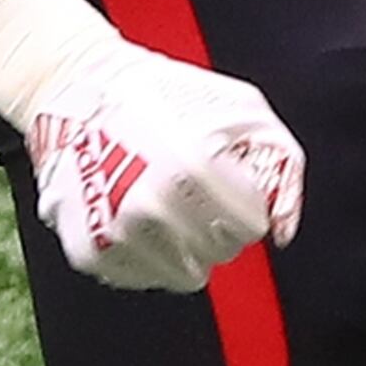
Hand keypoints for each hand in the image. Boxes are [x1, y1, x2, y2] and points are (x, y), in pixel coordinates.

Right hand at [0, 0, 306, 291]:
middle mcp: (153, 206)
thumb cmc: (162, 93)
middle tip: (193, 189)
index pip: (252, 228)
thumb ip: (281, 166)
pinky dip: (146, 253)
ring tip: (165, 201)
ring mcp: (118, 233)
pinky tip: (136, 212)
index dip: (245, 204)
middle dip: (216, 225)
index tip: (225, 183)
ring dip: (184, 245)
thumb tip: (285, 229)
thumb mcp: (241, 107)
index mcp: (195, 168)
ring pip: (184, 273)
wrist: (80, 88)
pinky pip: (142, 277)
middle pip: (220, 253)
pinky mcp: (90, 251)